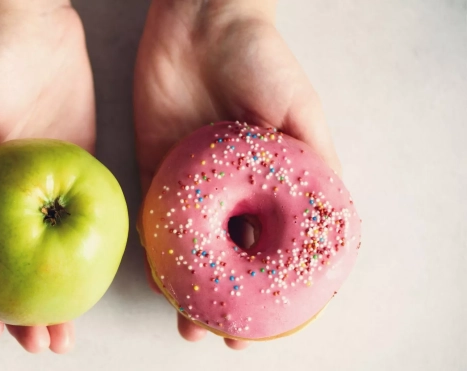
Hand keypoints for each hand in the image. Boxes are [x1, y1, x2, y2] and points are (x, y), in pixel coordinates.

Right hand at [0, 1, 93, 353]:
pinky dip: (90, 249)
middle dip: (29, 310)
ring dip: (62, 293)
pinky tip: (100, 278)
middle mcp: (12, 196)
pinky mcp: (81, 164)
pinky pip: (86, 214)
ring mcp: (48, 183)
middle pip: (19, 266)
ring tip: (72, 331)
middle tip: (47, 346)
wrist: (29, 25)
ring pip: (54, 251)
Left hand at [134, 0, 340, 348]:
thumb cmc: (261, 61)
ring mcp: (189, 181)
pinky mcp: (153, 166)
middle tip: (213, 332)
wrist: (202, 21)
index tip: (264, 325)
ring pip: (187, 246)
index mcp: (266, 182)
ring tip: (184, 320)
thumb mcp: (301, 113)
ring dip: (184, 286)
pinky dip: (154, 248)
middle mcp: (228, 189)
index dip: (268, 290)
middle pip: (224, 256)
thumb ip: (316, 164)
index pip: (269, 247)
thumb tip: (331, 220)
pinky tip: (157, 277)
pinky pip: (151, 214)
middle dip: (220, 298)